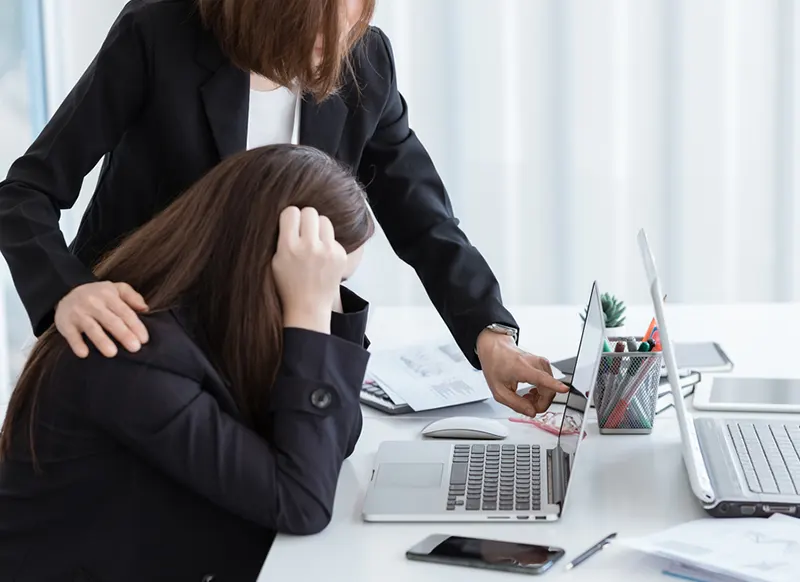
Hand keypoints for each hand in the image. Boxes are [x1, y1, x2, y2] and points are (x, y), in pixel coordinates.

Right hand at [55, 281, 148, 357]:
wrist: (65, 291)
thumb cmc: (98, 295)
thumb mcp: (116, 288)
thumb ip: (132, 297)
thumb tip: (146, 309)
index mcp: (108, 295)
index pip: (125, 312)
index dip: (135, 325)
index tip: (144, 339)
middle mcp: (93, 303)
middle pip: (111, 320)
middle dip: (124, 334)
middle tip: (135, 348)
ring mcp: (78, 313)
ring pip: (92, 328)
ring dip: (102, 340)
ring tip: (112, 353)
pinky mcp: (65, 323)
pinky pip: (71, 334)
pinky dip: (76, 343)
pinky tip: (83, 354)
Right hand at [272, 206, 346, 332]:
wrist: (308, 307)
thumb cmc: (288, 285)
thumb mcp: (274, 261)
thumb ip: (281, 237)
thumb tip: (289, 214)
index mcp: (289, 247)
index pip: (291, 212)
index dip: (290, 218)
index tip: (290, 226)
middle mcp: (310, 247)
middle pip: (310, 212)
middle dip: (305, 220)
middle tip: (303, 232)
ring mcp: (328, 251)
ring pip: (324, 220)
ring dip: (318, 228)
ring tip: (313, 242)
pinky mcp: (340, 256)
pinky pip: (334, 237)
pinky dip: (328, 243)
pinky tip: (322, 257)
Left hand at [476, 330, 568, 416]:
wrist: (495, 348)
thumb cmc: (495, 365)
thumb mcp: (499, 391)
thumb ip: (516, 404)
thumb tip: (531, 412)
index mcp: (522, 368)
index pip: (542, 378)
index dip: (555, 385)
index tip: (564, 389)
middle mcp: (535, 363)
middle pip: (548, 390)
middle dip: (540, 404)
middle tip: (528, 406)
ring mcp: (541, 363)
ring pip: (550, 388)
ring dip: (540, 398)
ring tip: (526, 397)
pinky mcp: (544, 364)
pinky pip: (549, 383)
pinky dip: (541, 391)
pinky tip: (531, 392)